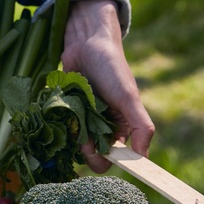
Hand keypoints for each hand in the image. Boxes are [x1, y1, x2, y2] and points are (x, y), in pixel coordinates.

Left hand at [61, 0, 154, 171]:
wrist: (86, 43)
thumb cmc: (112, 68)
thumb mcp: (128, 97)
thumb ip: (140, 126)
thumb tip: (143, 157)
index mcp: (123, 128)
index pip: (114, 160)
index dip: (105, 160)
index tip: (97, 150)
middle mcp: (103, 128)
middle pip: (91, 156)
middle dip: (86, 148)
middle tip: (82, 133)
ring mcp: (83, 121)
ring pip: (74, 144)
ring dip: (72, 135)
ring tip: (73, 115)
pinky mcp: (67, 113)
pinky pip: (61, 128)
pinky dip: (60, 123)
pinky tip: (61, 111)